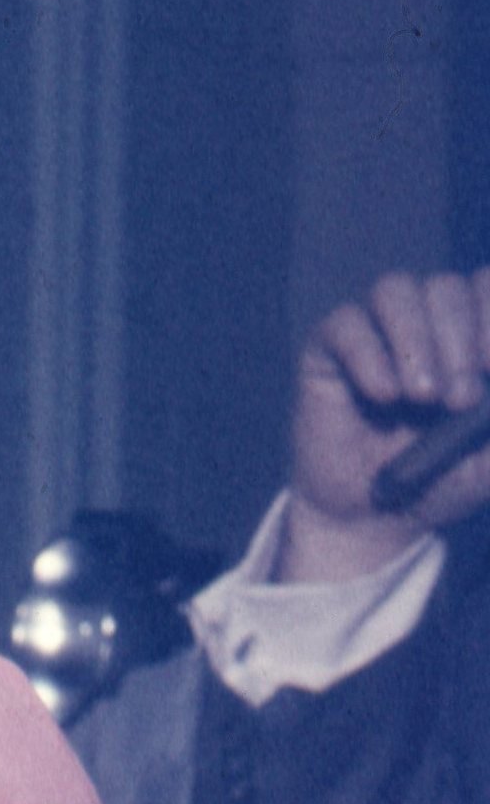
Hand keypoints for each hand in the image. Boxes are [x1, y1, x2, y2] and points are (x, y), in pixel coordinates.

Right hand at [280, 268, 489, 579]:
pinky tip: (382, 396)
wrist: (372, 518)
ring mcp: (375, 333)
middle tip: (458, 401)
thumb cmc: (441, 480)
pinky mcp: (328, 352)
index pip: (486, 285)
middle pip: (446, 286)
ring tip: (419, 398)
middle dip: (458, 341)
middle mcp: (426, 322)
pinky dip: (367, 356)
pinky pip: (344, 324)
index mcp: (473, 334)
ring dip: (414, 340)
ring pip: (395, 290)